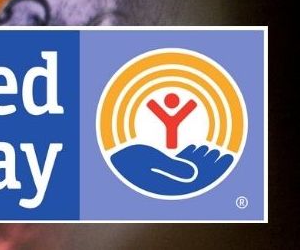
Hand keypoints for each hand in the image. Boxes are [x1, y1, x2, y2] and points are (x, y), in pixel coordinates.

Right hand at [108, 143, 233, 195]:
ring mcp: (161, 171)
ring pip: (188, 167)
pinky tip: (192, 149)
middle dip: (211, 163)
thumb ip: (172, 167)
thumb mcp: (148, 159)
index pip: (199, 177)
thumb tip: (195, 175)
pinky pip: (176, 162)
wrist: (107, 154)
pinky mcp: (154, 164)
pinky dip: (188, 156)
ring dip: (202, 160)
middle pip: (196, 173)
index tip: (224, 155)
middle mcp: (166, 180)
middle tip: (222, 152)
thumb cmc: (123, 157)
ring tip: (210, 149)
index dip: (215, 166)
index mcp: (167, 183)